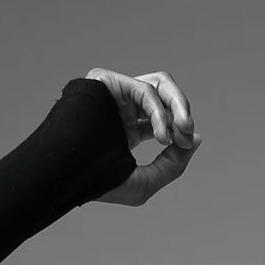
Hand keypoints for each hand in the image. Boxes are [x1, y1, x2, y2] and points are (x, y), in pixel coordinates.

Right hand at [86, 68, 198, 206]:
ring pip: (158, 83)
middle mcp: (122, 110)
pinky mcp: (108, 81)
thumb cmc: (99, 183)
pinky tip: (161, 135)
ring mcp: (115, 94)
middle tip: (188, 133)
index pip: (163, 121)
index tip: (186, 145)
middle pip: (164, 96)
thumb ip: (173, 165)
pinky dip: (159, 112)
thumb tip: (196, 139)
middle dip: (182, 113)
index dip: (179, 129)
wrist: (68, 174)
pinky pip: (144, 90)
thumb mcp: (145, 183)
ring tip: (183, 127)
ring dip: (177, 103)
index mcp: (127, 131)